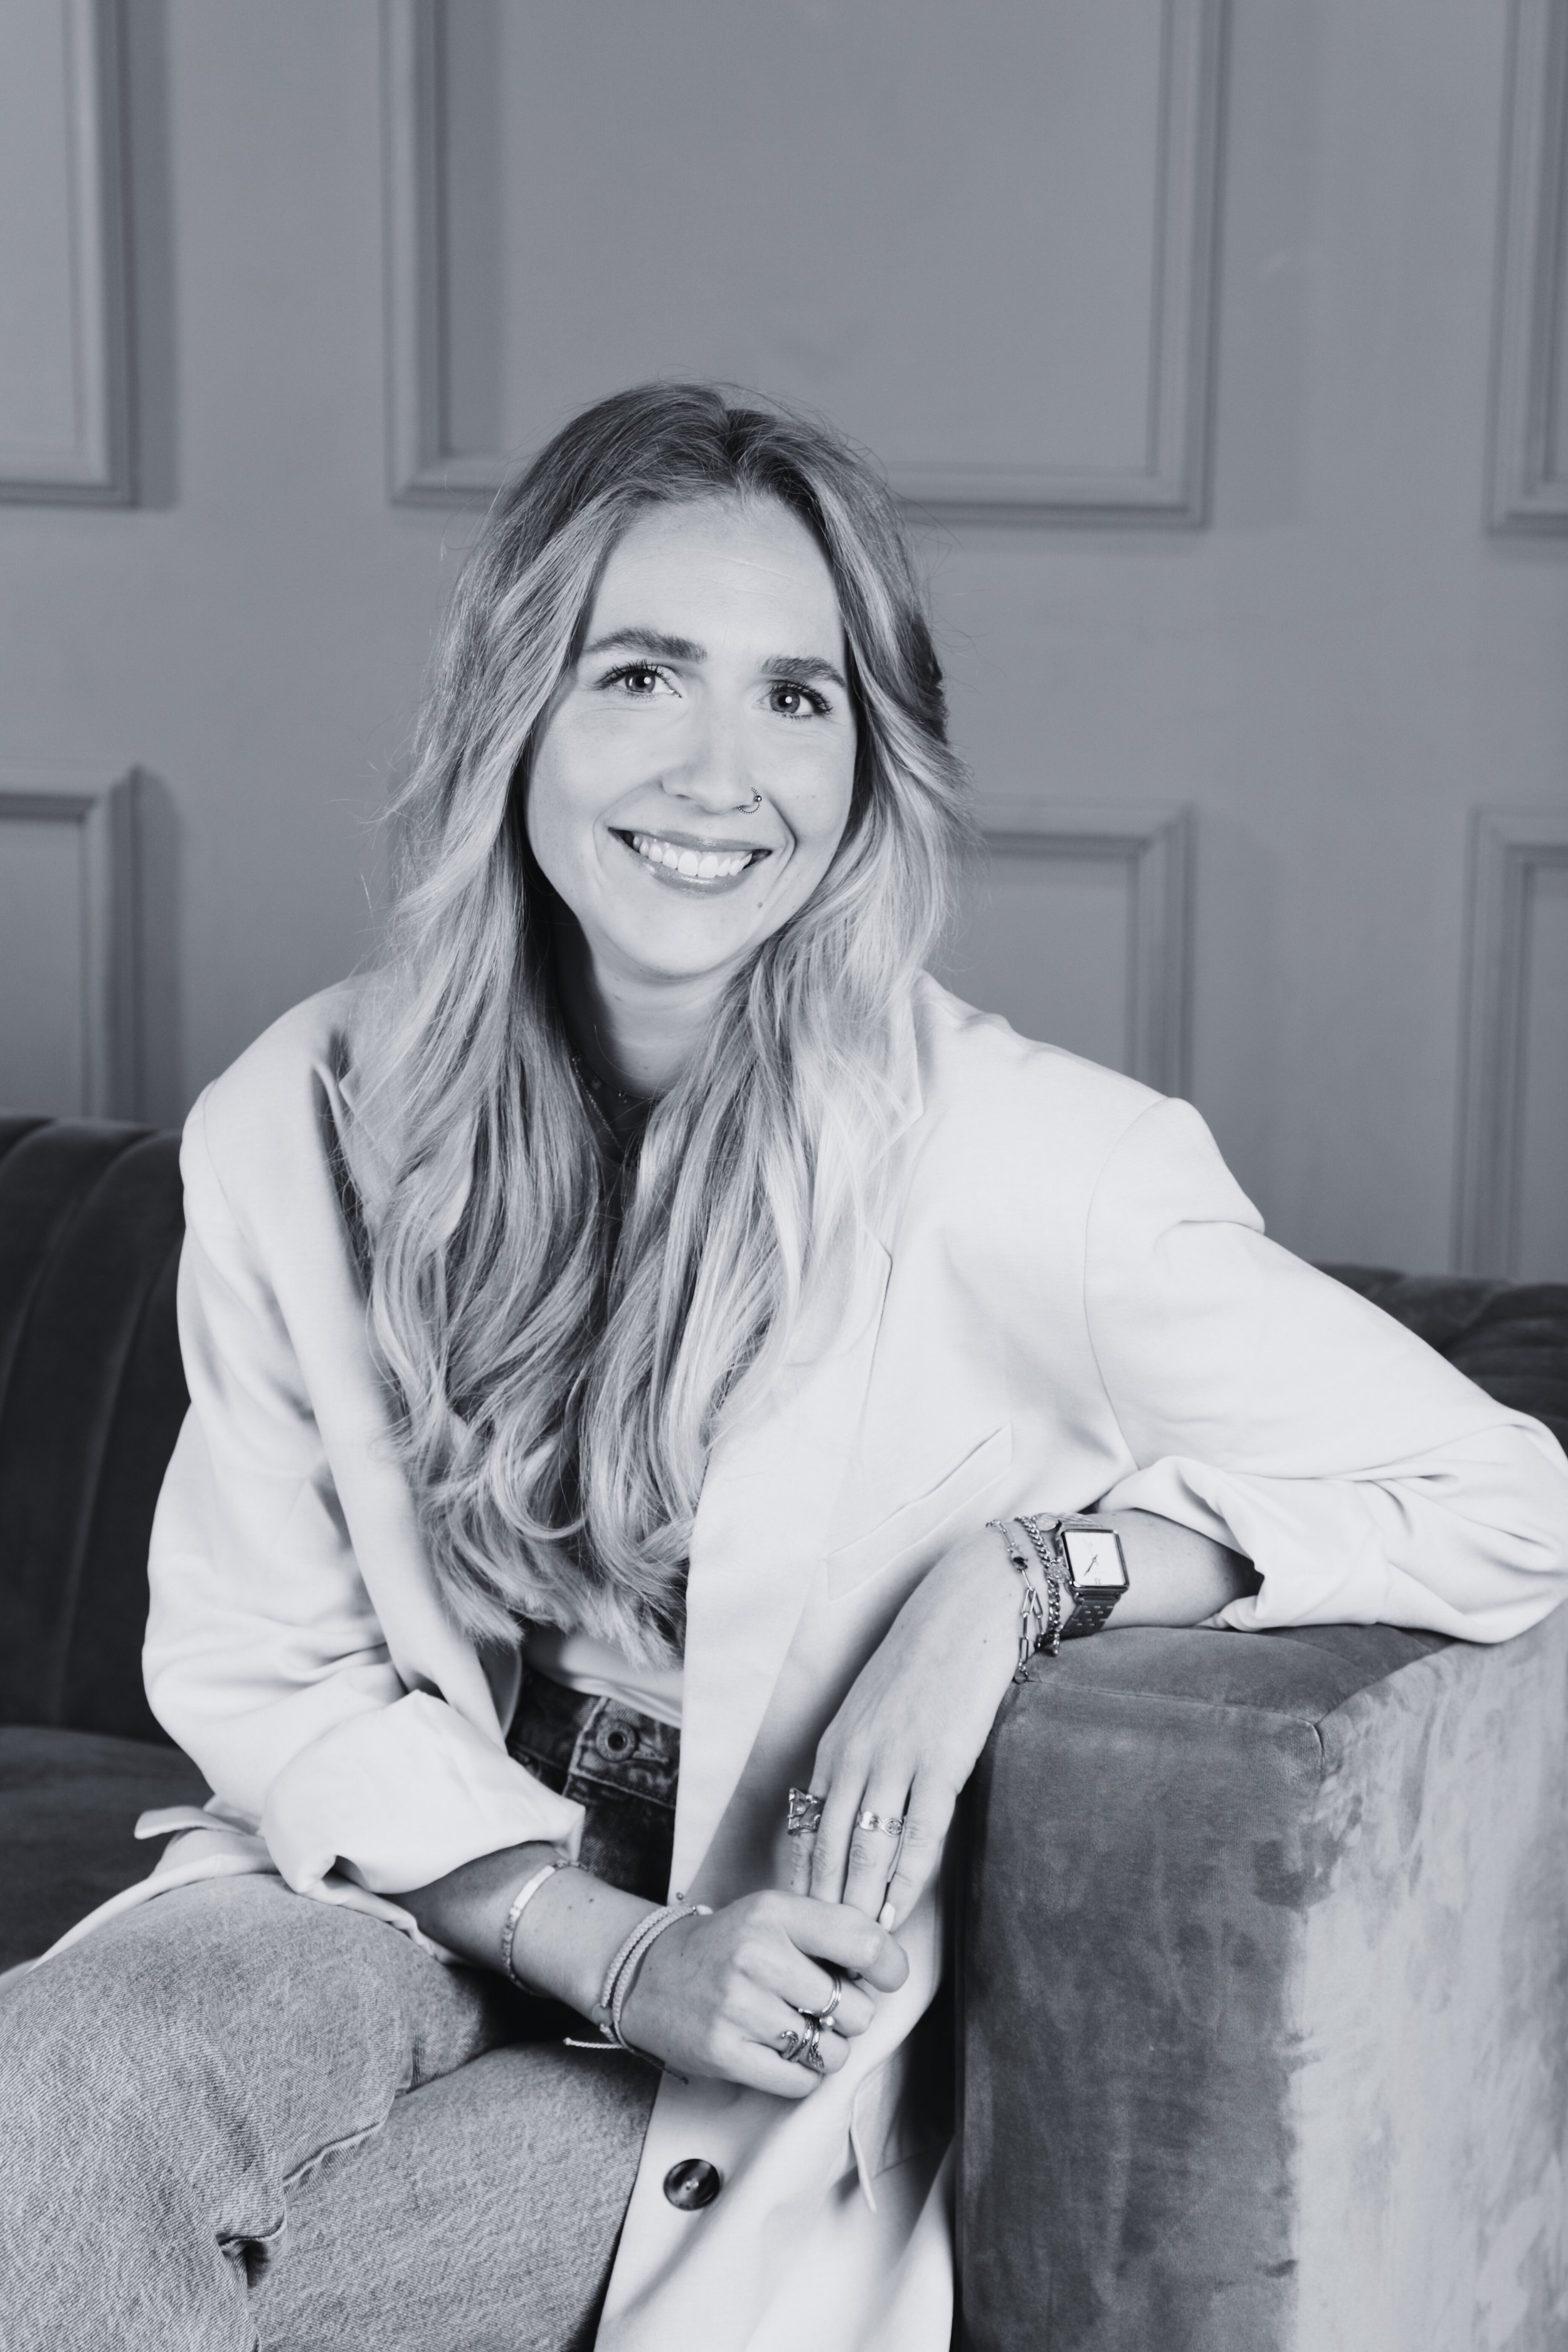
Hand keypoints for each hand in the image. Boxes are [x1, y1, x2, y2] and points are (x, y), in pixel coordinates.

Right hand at [620, 1890, 906, 2097]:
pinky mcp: (725, 2053)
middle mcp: (758, 1957)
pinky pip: (800, 2081)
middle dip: (850, 2015)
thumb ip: (827, 1931)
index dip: (890, 1966)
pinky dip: (802, 2074)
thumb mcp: (771, 1915)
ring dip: (827, 2049)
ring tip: (801, 2031)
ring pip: (831, 2051)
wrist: (648, 1975)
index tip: (886, 1976)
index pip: (863, 1941)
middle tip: (823, 2006)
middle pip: (854, 2009)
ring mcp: (739, 2008)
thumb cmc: (725, 1946)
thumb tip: (889, 1963)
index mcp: (775, 1913)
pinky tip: (782, 2053)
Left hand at [793, 1522, 1020, 1928]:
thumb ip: (857, 1765)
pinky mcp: (940, 1761)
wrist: (965, 1614)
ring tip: (856, 1958)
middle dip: (824, 1914)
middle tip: (822, 1965)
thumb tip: (849, 1820)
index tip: (797, 1937)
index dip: (802, 1889)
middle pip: (829, 1852)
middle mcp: (854, 1757)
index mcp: (834, 1749)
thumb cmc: (922, 1667)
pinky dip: (905, 1877)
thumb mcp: (871, 1715)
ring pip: (866, 1849)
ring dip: (860, 1908)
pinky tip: (899, 1911)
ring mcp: (896, 1760)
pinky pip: (918, 1831)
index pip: (808, 1834)